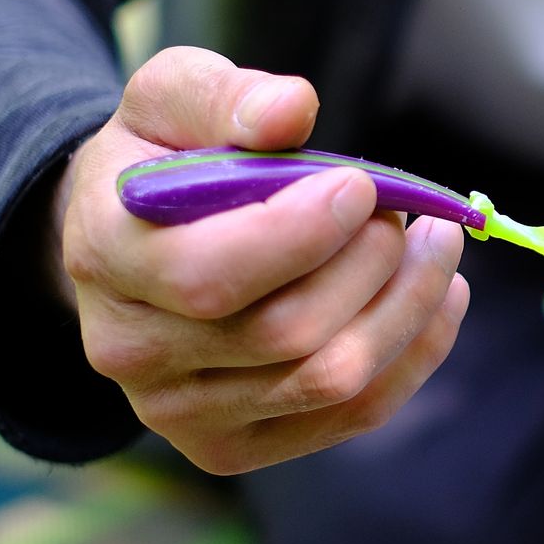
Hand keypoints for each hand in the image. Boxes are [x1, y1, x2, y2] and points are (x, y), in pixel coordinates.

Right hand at [49, 46, 470, 473]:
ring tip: (435, 243)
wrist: (130, 243)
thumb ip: (225, 96)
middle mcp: (130, 352)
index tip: (359, 185)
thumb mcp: (174, 97)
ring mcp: (179, 413)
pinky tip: (439, 296)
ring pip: (332, 379)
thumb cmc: (163, 158)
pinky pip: (352, 414)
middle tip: (402, 210)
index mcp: (104, 257)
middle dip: (371, 264)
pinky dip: (416, 351)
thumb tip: (292, 108)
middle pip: (287, 333)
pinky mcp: (233, 447)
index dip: (302, 234)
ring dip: (409, 305)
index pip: (210, 276)